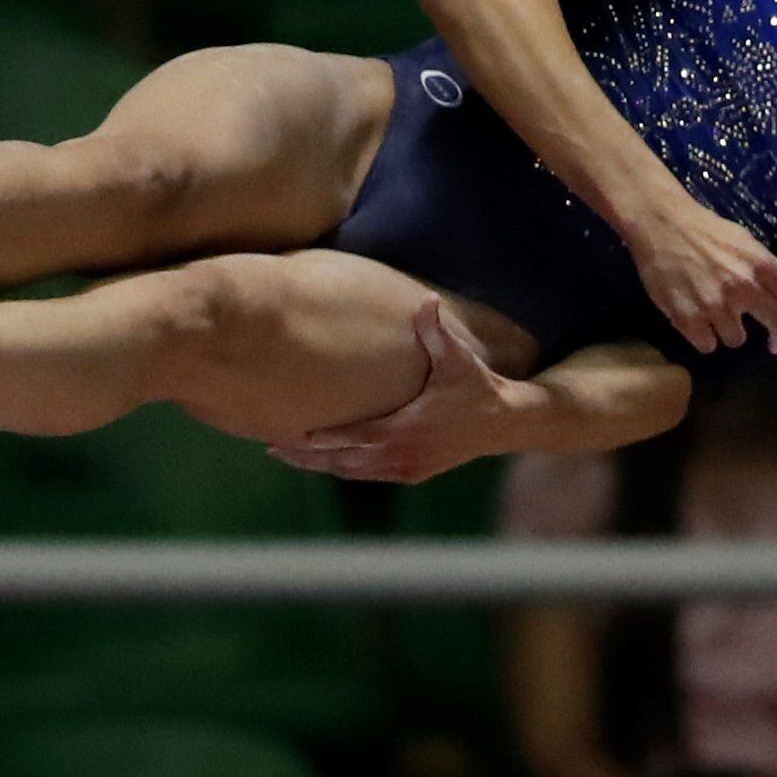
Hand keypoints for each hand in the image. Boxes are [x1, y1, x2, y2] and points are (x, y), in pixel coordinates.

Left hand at [268, 300, 530, 484]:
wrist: (504, 423)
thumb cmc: (477, 386)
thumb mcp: (458, 358)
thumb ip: (436, 331)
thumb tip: (427, 301)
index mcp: (403, 429)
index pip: (349, 439)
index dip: (316, 441)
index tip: (287, 435)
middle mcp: (401, 455)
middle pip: (341, 461)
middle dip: (307, 457)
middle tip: (272, 449)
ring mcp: (406, 468)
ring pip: (352, 472)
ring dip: (322, 465)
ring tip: (288, 455)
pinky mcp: (412, 473)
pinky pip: (369, 475)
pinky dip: (345, 468)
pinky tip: (325, 460)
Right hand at [625, 194, 776, 360]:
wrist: (660, 224)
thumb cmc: (706, 232)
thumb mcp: (746, 245)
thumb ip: (766, 276)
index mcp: (764, 265)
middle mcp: (746, 286)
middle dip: (776, 338)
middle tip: (770, 341)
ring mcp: (718, 304)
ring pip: (737, 341)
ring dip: (727, 330)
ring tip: (710, 304)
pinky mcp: (690, 319)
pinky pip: (708, 345)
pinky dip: (702, 334)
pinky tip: (692, 311)